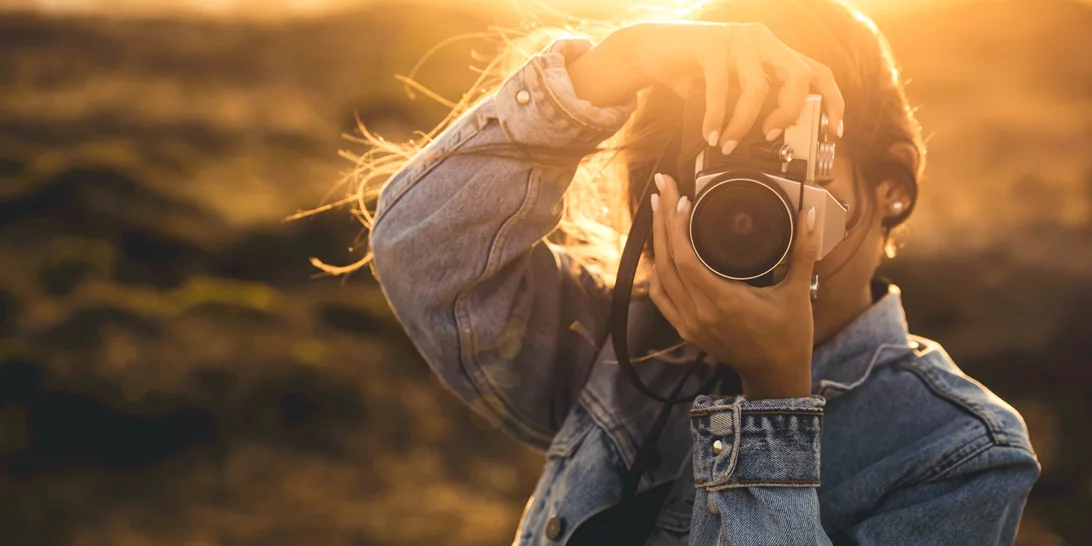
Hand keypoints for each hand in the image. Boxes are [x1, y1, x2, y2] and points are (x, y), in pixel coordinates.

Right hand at [568, 21, 844, 149]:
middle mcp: (760, 39)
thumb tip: (771, 139)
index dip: (833, 101)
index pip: (817, 71)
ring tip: (730, 144)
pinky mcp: (711, 43)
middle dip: (789, 112)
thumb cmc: (690, 73)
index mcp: (771, 50)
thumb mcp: (728, 90)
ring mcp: (737, 37)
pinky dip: (717, 118)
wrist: (647, 50)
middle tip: (771, 136)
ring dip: (743, 124)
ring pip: (757, 88)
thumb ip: (751, 104)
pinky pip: (721, 89)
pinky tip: (710, 134)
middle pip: (798, 75)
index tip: (835, 132)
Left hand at [648, 173, 818, 399]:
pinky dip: (657, 271)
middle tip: (662, 188)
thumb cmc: (789, 337)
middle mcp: (700, 314)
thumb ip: (803, 252)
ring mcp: (689, 323)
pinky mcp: (686, 329)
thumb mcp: (798, 292)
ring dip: (657, 242)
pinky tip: (661, 250)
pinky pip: (660, 296)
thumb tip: (808, 216)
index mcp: (724, 303)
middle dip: (662, 220)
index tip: (683, 199)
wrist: (776, 376)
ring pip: (659, 277)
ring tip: (659, 210)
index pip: (686, 260)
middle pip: (667, 261)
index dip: (678, 227)